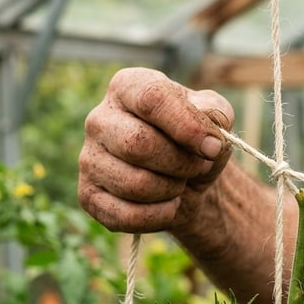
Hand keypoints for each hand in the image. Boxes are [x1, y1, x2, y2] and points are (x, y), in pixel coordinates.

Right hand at [78, 68, 233, 232]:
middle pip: (139, 145)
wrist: (186, 180)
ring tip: (180, 182)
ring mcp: (88, 158)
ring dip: (171, 190)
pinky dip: (159, 216)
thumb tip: (209, 139)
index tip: (213, 147)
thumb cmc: (195, 141)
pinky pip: (125, 215)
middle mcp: (99, 119)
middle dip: (181, 163)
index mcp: (128, 87)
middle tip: (198, 166)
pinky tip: (168, 205)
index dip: (187, 126)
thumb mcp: (215, 118)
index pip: (151, 99)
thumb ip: (215, 115)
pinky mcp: (88, 195)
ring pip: (134, 184)